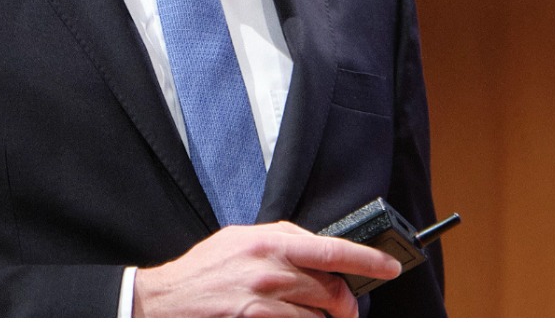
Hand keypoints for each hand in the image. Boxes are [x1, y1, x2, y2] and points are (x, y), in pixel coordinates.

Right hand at [133, 221, 400, 316]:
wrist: (163, 299)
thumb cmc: (205, 270)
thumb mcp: (241, 240)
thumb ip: (281, 240)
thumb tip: (320, 249)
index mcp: (269, 242)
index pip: (332, 249)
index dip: (368, 260)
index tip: (390, 266)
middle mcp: (269, 270)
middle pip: (332, 290)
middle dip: (346, 303)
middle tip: (345, 308)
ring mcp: (262, 302)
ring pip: (318, 317)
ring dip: (323, 320)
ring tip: (309, 316)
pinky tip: (290, 319)